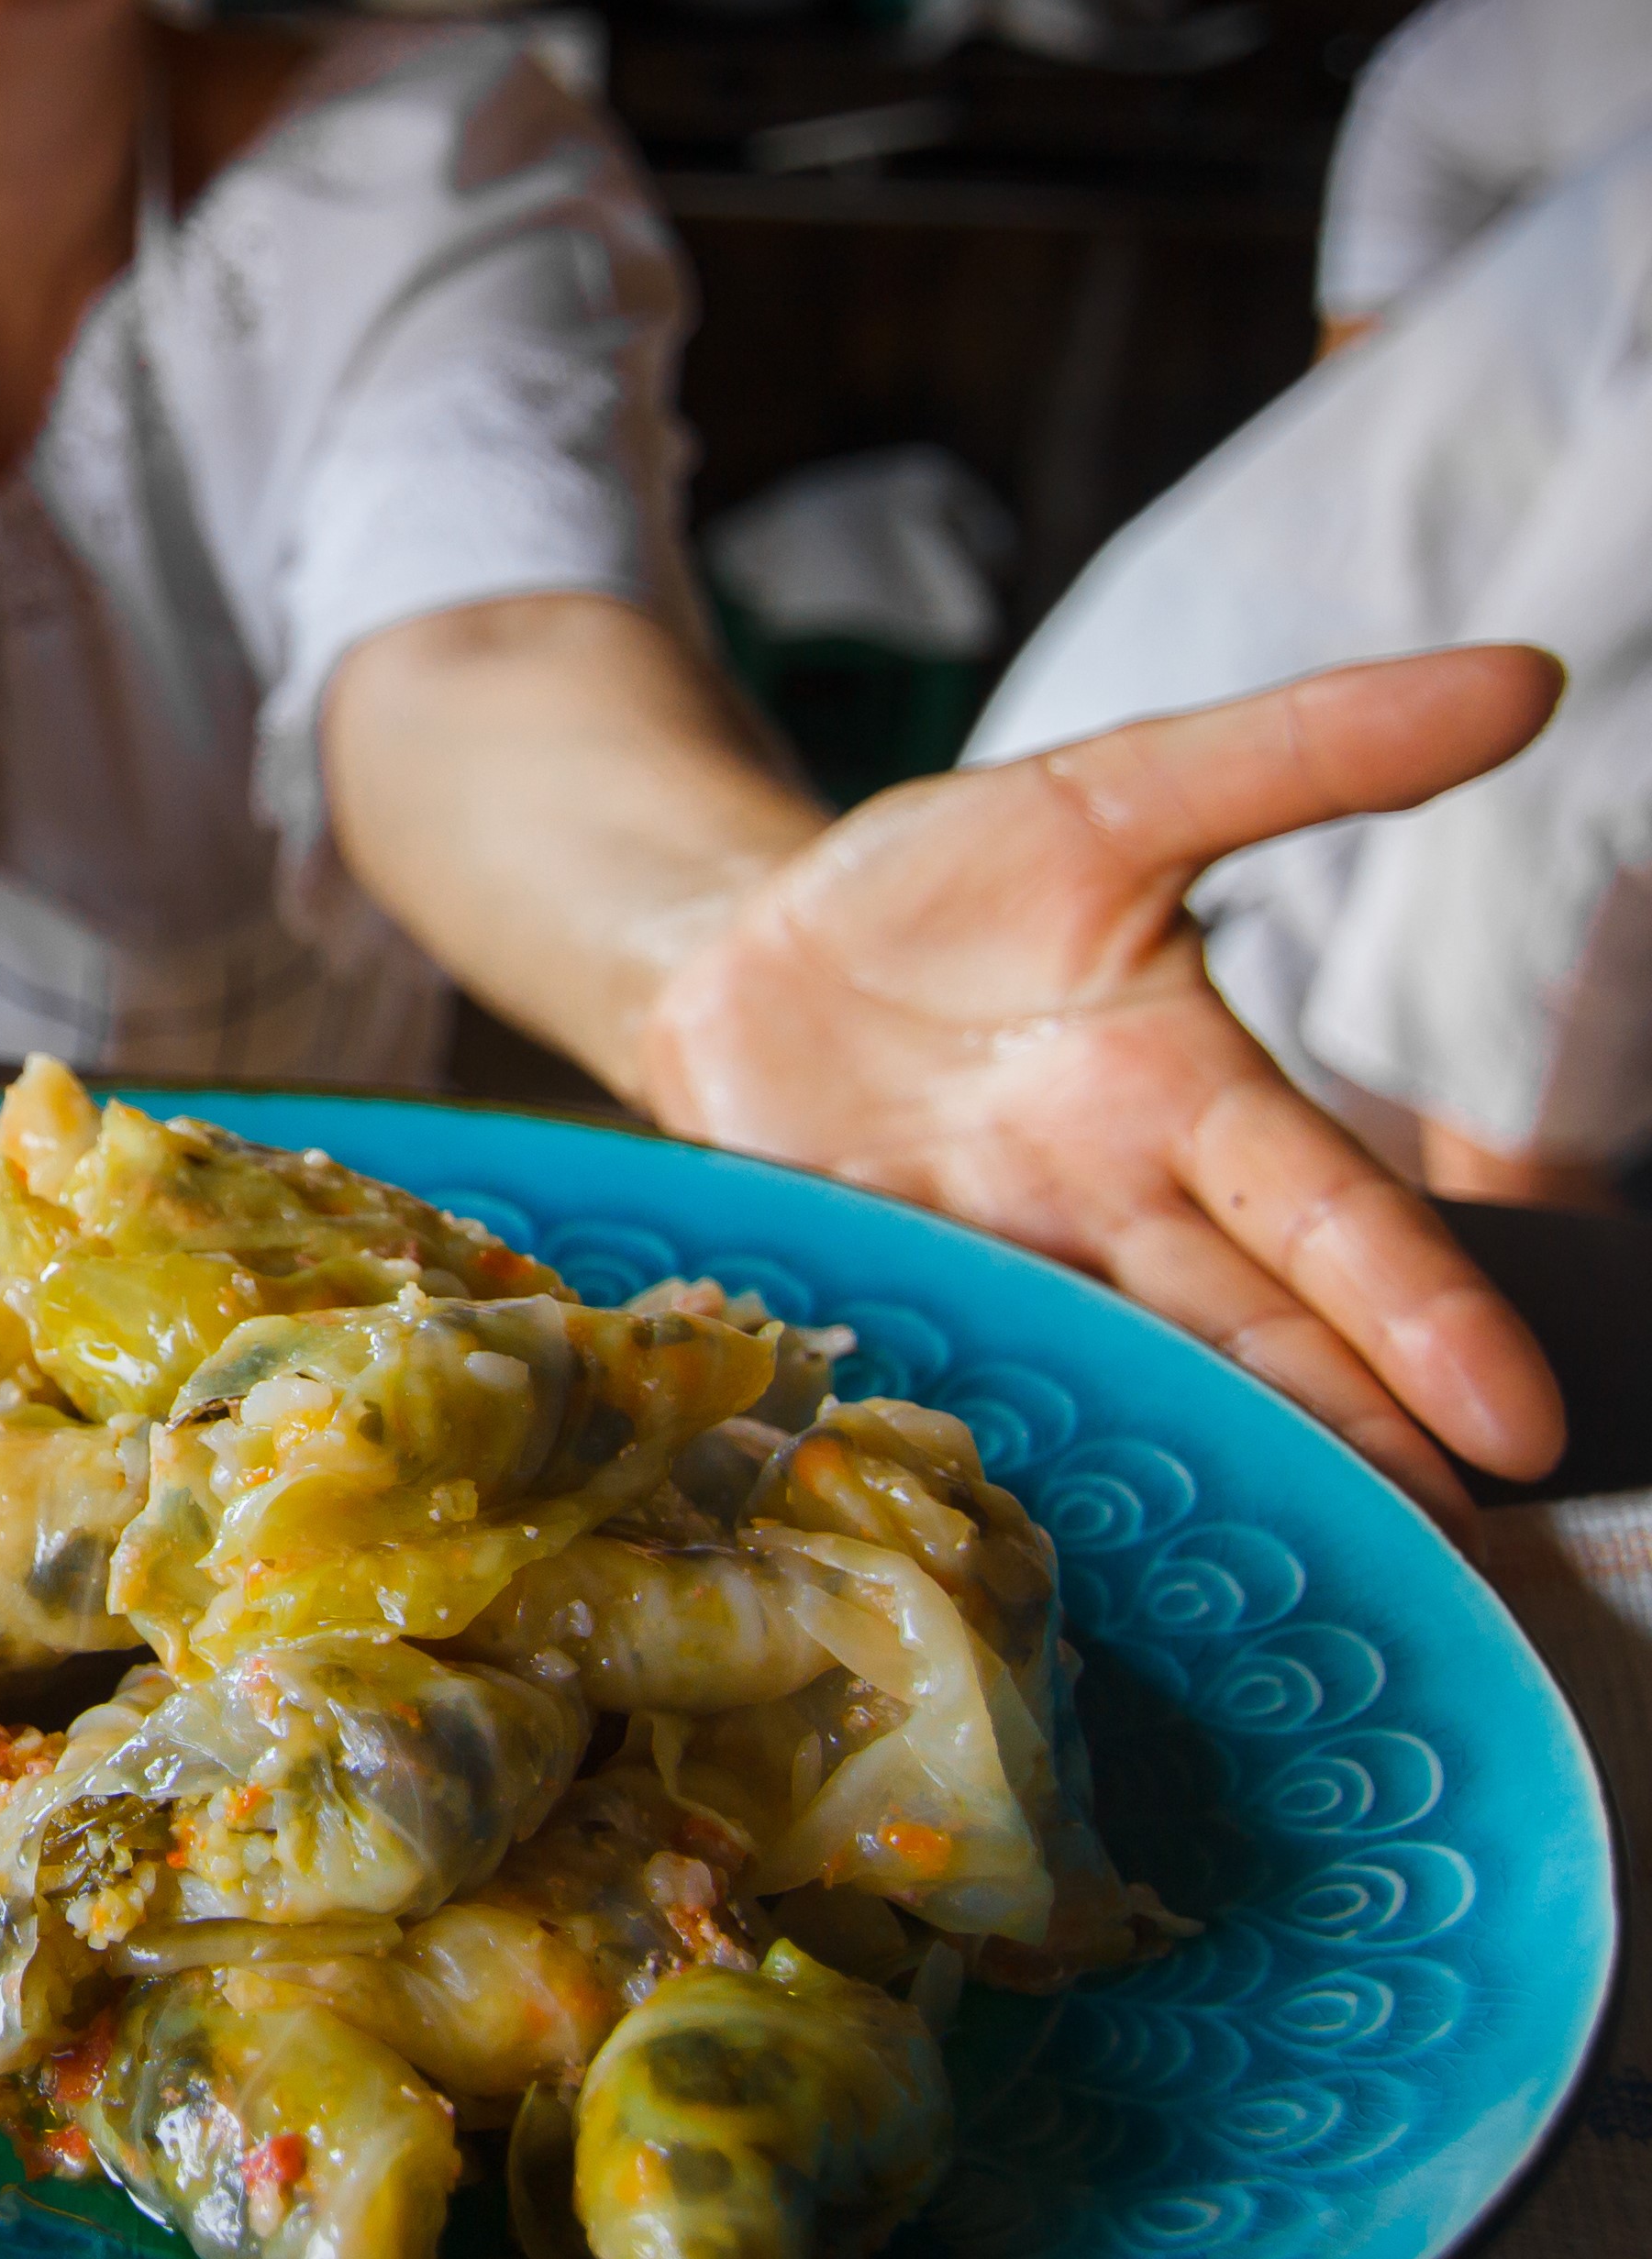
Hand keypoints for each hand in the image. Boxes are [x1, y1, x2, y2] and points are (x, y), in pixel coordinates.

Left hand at [636, 645, 1567, 1520]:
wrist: (737, 958)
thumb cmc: (938, 883)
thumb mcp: (1106, 794)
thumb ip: (1296, 752)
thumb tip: (1521, 678)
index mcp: (1188, 1106)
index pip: (1334, 1223)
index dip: (1421, 1319)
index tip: (1511, 1425)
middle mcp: (1114, 1218)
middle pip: (1256, 1342)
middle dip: (1355, 1446)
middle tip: (1446, 1559)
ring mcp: (1003, 1278)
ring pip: (1135, 1390)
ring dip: (1215, 1478)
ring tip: (1300, 1581)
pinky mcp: (887, 1313)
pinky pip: (961, 1394)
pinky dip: (1007, 1459)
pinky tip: (1056, 1540)